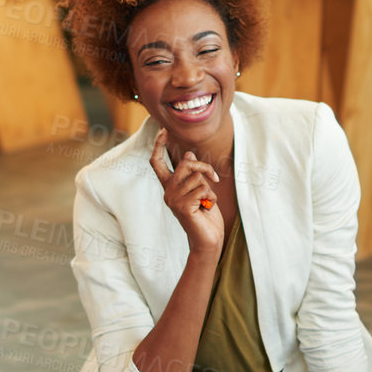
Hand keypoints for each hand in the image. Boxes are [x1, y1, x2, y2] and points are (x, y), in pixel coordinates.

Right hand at [149, 128, 224, 254]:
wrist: (208, 240)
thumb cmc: (205, 215)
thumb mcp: (200, 190)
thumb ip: (192, 175)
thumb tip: (189, 154)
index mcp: (169, 186)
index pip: (157, 163)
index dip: (159, 146)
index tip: (163, 131)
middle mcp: (167, 192)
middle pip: (184, 164)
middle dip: (204, 167)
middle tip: (214, 178)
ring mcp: (173, 200)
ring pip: (196, 177)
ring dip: (209, 188)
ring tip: (207, 202)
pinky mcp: (182, 207)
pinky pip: (202, 189)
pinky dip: (211, 197)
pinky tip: (207, 208)